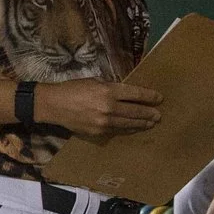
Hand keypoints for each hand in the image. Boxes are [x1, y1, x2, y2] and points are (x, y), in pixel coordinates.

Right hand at [34, 78, 161, 142]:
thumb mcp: (94, 81)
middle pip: (136, 111)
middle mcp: (109, 107)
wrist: (54, 105)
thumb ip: (111, 87)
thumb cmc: (73, 89)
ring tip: (151, 123)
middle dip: (150, 113)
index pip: (136, 94)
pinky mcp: (99, 132)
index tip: (160, 98)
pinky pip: (118, 131)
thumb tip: (127, 93)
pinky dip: (128, 129)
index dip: (150, 96)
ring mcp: (104, 122)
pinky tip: (134, 128)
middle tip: (159, 115)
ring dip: (142, 123)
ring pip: (129, 124)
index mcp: (108, 91)